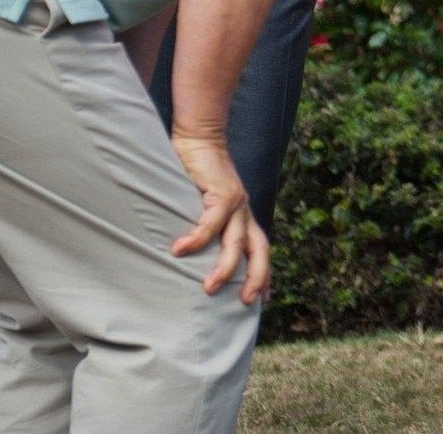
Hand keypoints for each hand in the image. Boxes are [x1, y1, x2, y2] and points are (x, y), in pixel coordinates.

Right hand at [170, 134, 269, 303]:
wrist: (199, 139)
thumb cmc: (196, 176)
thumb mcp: (202, 207)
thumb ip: (202, 226)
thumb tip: (184, 257)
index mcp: (243, 217)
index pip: (260, 249)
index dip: (263, 273)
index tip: (262, 299)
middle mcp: (244, 212)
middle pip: (259, 249)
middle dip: (256, 277)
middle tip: (247, 302)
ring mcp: (236, 202)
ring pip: (237, 241)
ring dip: (225, 267)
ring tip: (209, 288)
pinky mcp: (222, 192)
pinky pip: (211, 221)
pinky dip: (197, 238)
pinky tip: (179, 251)